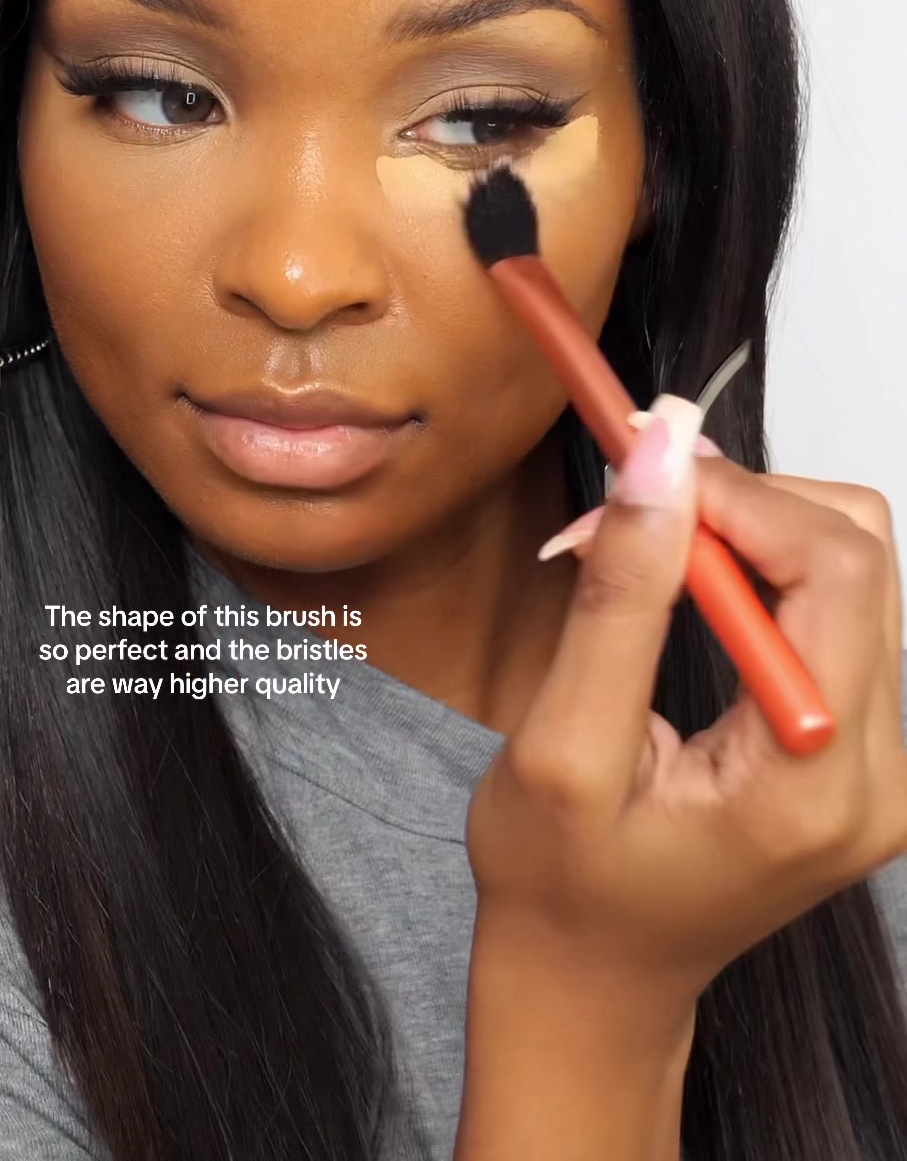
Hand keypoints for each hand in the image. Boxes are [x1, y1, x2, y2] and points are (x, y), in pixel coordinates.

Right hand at [465, 414, 906, 1010]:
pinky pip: (834, 602)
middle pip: (857, 551)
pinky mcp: (865, 742)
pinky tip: (684, 586)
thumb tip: (661, 457)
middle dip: (738, 503)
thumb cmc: (562, 887)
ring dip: (745, 527)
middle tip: (629, 513)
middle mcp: (885, 772)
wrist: (594, 978)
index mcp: (817, 786)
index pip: (835, 569)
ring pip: (851, 560)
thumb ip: (622, 599)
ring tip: (644, 553)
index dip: (738, 494)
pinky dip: (757, 565)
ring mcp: (887, 761)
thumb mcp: (563, 746)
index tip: (639, 467)